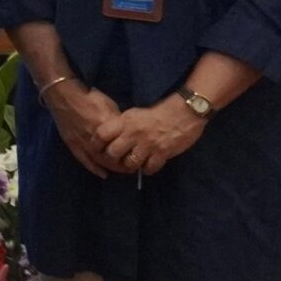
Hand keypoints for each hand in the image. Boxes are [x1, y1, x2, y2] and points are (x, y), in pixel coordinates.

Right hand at [42, 82, 123, 177]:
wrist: (64, 95)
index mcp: (106, 128)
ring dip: (111, 168)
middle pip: (112, 157)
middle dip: (123, 164)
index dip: (131, 154)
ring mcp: (82, 143)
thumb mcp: (110, 105)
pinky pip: (83, 160)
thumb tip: (125, 131)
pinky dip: (94, 168)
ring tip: (119, 171)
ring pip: (99, 161)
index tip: (138, 157)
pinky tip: (103, 174)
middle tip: (131, 168)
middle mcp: (95, 138)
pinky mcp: (72, 144)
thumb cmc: (89, 97)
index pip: (123, 146)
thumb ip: (117, 121)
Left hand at [94, 97, 208, 175]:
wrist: (184, 112)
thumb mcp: (134, 114)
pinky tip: (148, 165)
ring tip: (133, 163)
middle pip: (113, 153)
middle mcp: (133, 134)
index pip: (102, 134)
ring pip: (130, 163)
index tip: (97, 149)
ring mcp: (148, 144)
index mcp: (125, 122)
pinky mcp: (162, 153)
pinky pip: (149, 168)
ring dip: (130, 165)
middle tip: (116, 160)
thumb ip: (121, 125)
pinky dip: (147, 169)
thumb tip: (109, 136)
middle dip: (112, 159)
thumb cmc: (157, 112)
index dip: (96, 144)